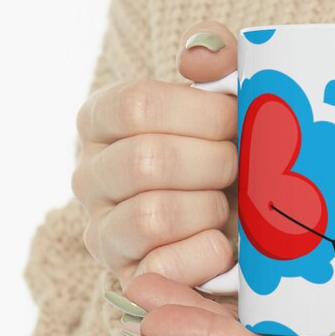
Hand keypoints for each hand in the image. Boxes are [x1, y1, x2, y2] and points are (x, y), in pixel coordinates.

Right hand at [72, 21, 239, 289]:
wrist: (245, 223)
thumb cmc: (230, 150)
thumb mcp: (228, 98)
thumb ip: (217, 59)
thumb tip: (198, 56)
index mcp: (102, 121)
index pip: (137, 105)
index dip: (202, 114)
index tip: (236, 120)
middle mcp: (89, 176)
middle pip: (148, 161)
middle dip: (214, 164)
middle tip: (239, 167)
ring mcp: (103, 232)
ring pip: (152, 215)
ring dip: (210, 209)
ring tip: (228, 206)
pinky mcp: (128, 279)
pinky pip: (163, 268)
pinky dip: (207, 254)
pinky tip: (225, 244)